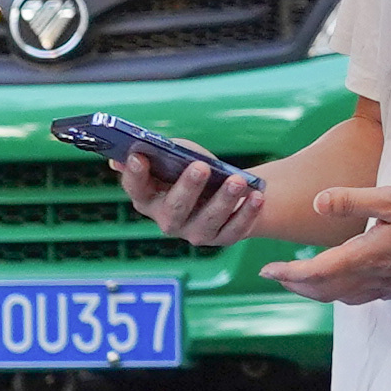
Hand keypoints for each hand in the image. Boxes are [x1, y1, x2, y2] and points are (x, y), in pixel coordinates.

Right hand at [114, 145, 267, 249]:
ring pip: (207, 220)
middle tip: (201, 167)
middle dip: (188, 187)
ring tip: (238, 180)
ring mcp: (194, 233)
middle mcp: (167, 220)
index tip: (139, 157)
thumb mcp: (180, 157)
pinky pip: (234, 229)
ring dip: (223, 200)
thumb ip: (163, 152)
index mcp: (149, 198)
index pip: (135, 189)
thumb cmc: (195, 169)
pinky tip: (257, 196)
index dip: (135, 175)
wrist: (227, 189)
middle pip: (174, 208)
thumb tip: (134, 152)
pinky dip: (247, 213)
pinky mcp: (221, 238)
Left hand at [279, 182, 390, 302]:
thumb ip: (351, 200)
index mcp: (363, 256)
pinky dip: (336, 293)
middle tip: (276, 275)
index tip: (267, 270)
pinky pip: (357, 298)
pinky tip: (338, 284)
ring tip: (299, 281)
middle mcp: (370, 277)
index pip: (315, 272)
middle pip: (322, 290)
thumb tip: (317, 202)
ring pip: (338, 298)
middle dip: (295, 285)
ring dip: (314, 291)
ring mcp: (384, 286)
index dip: (288, 273)